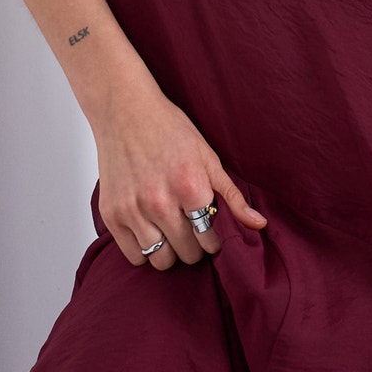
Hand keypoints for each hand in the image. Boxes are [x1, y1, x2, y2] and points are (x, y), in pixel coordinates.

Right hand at [92, 75, 267, 269]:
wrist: (125, 110)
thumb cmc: (169, 130)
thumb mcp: (208, 158)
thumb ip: (233, 196)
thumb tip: (259, 224)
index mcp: (190, 187)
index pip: (210, 240)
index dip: (213, 240)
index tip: (210, 232)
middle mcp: (160, 203)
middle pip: (187, 254)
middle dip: (194, 246)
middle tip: (191, 230)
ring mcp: (133, 210)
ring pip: (161, 261)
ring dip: (170, 251)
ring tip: (171, 232)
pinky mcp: (112, 214)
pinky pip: (134, 256)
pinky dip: (144, 250)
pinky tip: (150, 231)